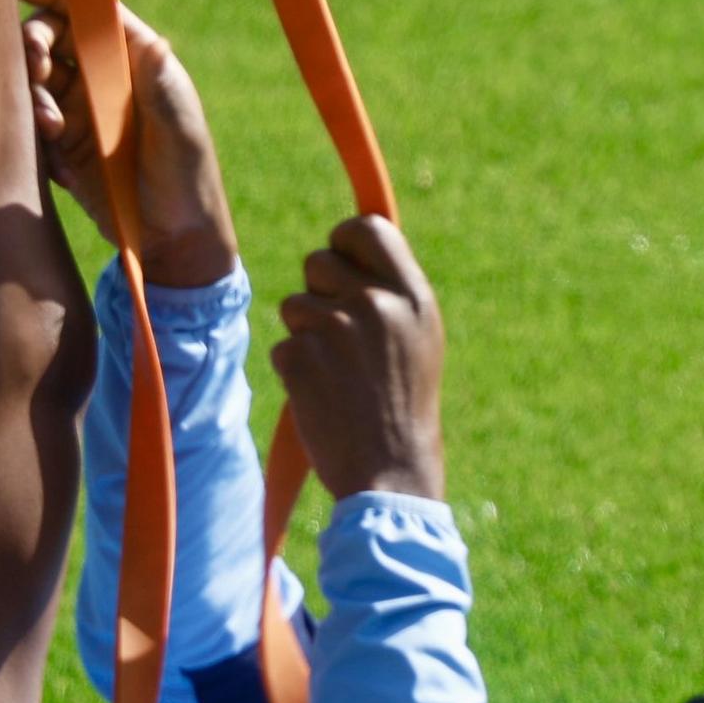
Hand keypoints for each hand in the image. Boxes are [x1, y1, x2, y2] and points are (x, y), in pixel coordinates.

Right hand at [16, 0, 237, 287]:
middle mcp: (100, 77)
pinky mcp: (61, 146)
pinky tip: (55, 154)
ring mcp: (78, 110)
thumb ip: (159, 83)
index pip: (87, 10)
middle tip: (37, 70)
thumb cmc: (187, 172)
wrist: (174, 235)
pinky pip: (28, 124)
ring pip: (33, 81)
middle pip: (49, 37)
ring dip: (33, 95)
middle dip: (34, 44)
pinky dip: (32, 131)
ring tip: (54, 128)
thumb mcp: (179, 125)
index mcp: (132, 58)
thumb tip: (155, 41)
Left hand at [270, 216, 445, 501]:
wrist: (391, 475)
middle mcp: (375, 303)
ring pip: (293, 305)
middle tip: (340, 336)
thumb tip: (353, 246)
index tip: (341, 263)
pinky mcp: (300, 358)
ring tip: (338, 375)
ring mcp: (335, 329)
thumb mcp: (421, 338)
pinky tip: (323, 396)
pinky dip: (295, 369)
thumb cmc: (406, 406)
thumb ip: (393, 290)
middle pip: (317, 262)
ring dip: (305, 335)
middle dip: (319, 292)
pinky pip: (282, 345)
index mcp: (412, 295)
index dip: (344, 241)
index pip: (365, 227)